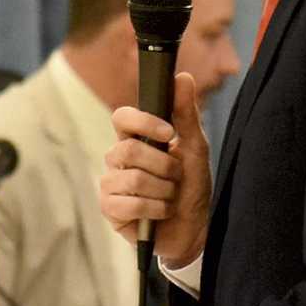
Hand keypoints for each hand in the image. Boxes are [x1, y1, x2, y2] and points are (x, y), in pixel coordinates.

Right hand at [98, 71, 211, 266]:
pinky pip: (127, 204)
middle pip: (128, 149)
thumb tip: (182, 76)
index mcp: (135, 139)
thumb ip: (186, 114)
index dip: (142, 122)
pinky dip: (153, 209)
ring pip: (131, 178)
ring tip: (170, 198)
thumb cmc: (192, 187)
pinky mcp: (110, 209)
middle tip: (176, 177)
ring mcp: (111, 184)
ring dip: (162, 191)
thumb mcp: (195, 149)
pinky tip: (159, 213)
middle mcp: (118, 159)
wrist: (195, 229)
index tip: (168, 133)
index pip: (121, 117)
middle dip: (163, 166)